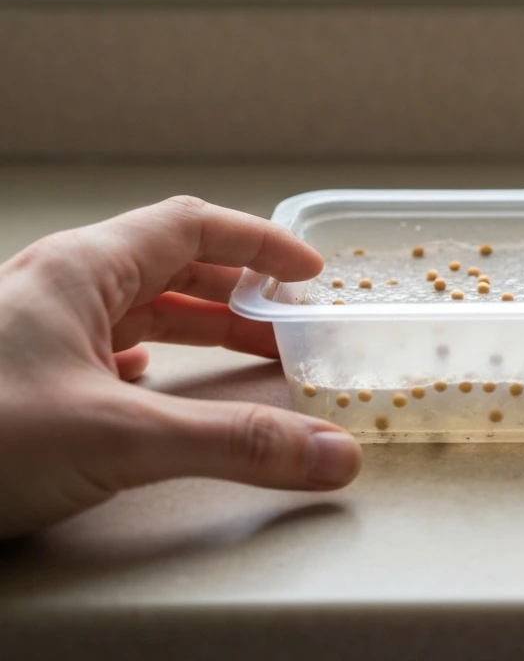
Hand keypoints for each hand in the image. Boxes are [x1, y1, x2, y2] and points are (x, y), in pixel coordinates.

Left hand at [0, 196, 361, 539]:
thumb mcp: (116, 437)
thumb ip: (234, 443)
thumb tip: (331, 456)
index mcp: (78, 271)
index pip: (191, 227)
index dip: (259, 243)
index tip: (310, 271)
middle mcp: (53, 289)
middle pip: (167, 265)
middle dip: (239, 292)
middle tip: (292, 322)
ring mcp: (28, 331)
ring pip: (132, 308)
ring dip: (196, 326)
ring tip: (246, 352)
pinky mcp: (15, 377)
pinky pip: (97, 346)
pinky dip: (146, 357)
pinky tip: (152, 381)